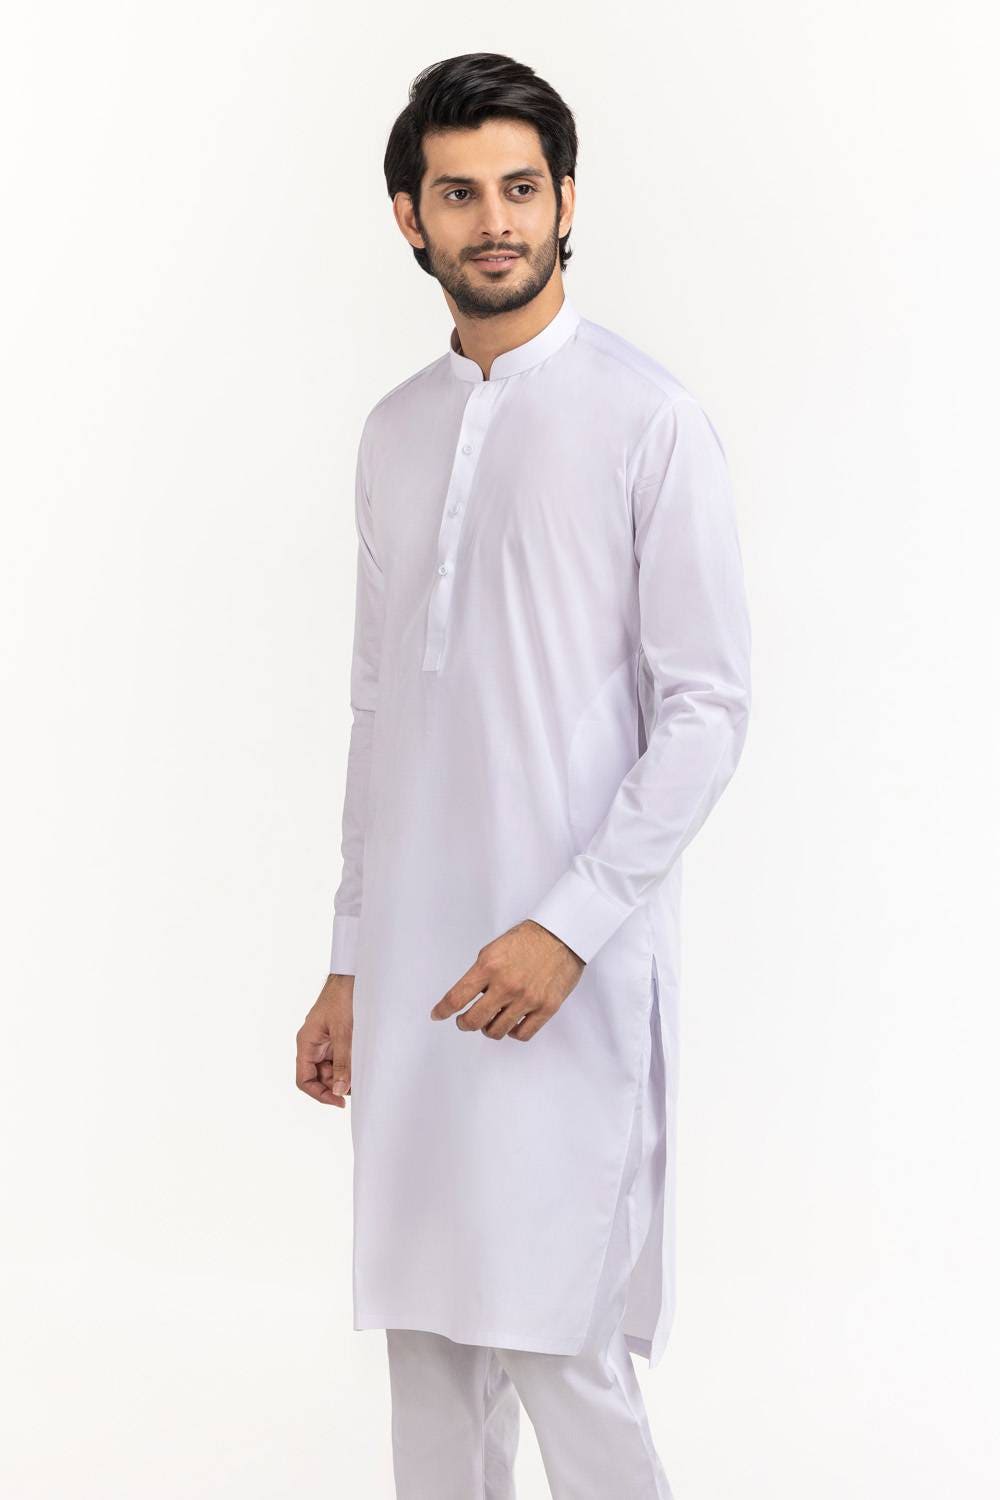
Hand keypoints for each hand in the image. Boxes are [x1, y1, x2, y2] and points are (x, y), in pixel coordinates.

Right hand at [296, 973, 353, 1106]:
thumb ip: (342, 1061)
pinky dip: (349, 1064)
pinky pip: (339, 1058)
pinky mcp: (336, 1038)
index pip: (304, 1079)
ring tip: (360, 1075)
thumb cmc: (342, 997)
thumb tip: (340, 1089)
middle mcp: (312, 1045)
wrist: (352, 976)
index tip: (338, 1101)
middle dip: (335, 1085)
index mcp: (306, 1043)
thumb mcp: (343, 1032)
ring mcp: (325, 1042)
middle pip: (318, 1077)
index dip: (319, 1094)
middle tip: (355, 1088)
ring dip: (343, 1075)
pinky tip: (361, 1064)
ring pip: (330, 1069)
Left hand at [429, 921, 584, 1041]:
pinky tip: (511, 1023)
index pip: (456, 998)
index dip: (442, 1011)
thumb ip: (480, 974)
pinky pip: (522, 1034)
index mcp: (489, 966)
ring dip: (488, 1028)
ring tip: (490, 1020)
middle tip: (463, 1021)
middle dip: (463, 1024)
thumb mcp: (494, 949)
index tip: (437, 1015)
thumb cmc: (527, 940)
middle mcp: (506, 985)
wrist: (562, 935)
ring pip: (496, 1031)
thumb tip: (468, 998)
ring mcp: (527, 999)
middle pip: (473, 1021)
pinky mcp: (546, 1008)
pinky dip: (512, 1032)